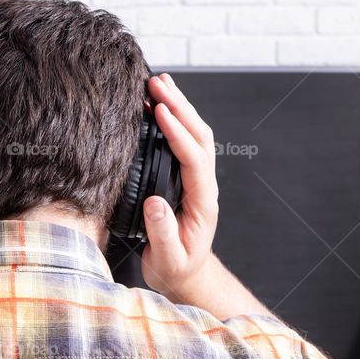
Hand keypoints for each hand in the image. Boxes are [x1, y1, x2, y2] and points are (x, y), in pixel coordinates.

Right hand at [140, 73, 219, 302]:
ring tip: (159, 82)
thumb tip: (155, 203)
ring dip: (179, 105)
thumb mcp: (168, 260)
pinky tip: (159, 104)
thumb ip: (163, 234)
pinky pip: (183, 141)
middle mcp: (204, 185)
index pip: (193, 159)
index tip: (160, 112)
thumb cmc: (175, 269)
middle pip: (199, 136)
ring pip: (194, 133)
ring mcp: (197, 179)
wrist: (185, 276)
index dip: (177, 133)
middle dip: (180, 106)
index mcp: (202, 202)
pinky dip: (173, 118)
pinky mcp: (185, 177)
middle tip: (157, 83)